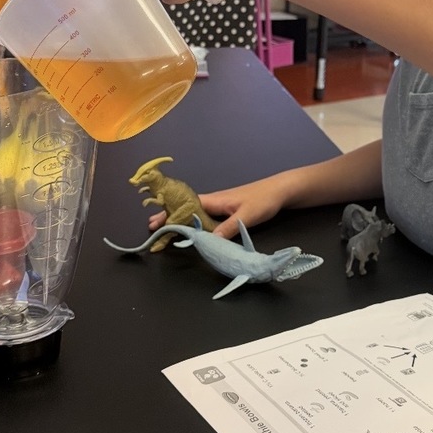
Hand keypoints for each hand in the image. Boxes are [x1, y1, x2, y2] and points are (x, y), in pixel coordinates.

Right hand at [147, 176, 287, 239]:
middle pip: (185, 209)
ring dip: (179, 219)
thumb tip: (208, 241)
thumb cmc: (263, 200)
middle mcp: (214, 201)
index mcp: (215, 200)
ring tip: (165, 229)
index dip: (170, 214)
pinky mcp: (227, 211)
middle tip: (151, 227)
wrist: (280, 191)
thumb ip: (227, 228)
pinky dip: (193, 222)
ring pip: (193, 212)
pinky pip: (204, 216)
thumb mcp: (246, 216)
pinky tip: (190, 229)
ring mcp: (220, 206)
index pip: (186, 207)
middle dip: (168, 217)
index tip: (156, 223)